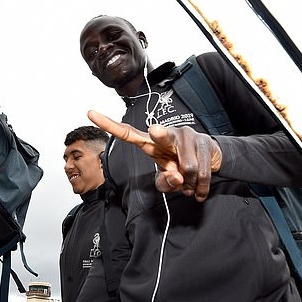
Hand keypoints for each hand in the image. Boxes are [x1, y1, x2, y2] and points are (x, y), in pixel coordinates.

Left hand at [88, 110, 221, 200]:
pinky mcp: (205, 142)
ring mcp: (187, 136)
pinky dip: (200, 187)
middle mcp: (168, 134)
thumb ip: (165, 183)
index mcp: (151, 143)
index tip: (90, 113)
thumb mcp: (168, 179)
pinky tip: (198, 189)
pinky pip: (201, 173)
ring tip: (188, 183)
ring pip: (186, 168)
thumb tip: (176, 177)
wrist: (210, 160)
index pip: (127, 133)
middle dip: (160, 135)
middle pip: (161, 136)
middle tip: (155, 131)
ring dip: (188, 183)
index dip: (109, 125)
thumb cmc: (180, 166)